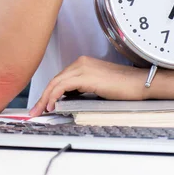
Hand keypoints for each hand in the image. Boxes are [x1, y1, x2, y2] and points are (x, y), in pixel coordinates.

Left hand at [28, 57, 148, 116]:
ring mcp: (83, 67)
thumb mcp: (97, 87)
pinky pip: (62, 86)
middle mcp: (81, 62)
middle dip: (42, 97)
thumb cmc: (123, 87)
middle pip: (55, 79)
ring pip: (56, 82)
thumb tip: (66, 100)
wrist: (139, 84)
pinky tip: (52, 106)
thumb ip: (81, 89)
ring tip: (40, 112)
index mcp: (84, 63)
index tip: (42, 106)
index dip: (48, 92)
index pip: (60, 78)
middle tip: (34, 111)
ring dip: (45, 98)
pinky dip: (54, 96)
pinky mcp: (86, 76)